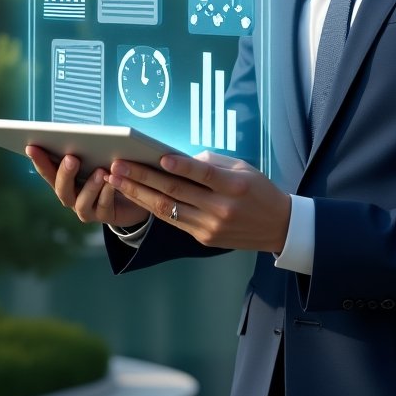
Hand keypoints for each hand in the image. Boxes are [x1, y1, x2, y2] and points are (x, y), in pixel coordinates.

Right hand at [26, 145, 151, 227]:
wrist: (136, 194)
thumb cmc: (112, 171)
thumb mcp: (100, 157)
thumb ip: (89, 150)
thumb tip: (81, 134)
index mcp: (67, 181)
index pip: (48, 171)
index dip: (39, 160)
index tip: (31, 146)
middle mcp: (72, 197)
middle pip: (62, 189)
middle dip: (65, 173)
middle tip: (71, 158)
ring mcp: (87, 209)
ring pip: (82, 202)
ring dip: (90, 186)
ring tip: (100, 171)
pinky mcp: (106, 216)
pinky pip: (104, 206)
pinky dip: (108, 193)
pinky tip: (112, 182)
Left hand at [106, 150, 291, 252]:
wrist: (278, 227)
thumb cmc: (260, 190)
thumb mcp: (243, 169)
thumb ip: (211, 164)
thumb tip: (177, 159)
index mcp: (234, 186)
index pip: (202, 174)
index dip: (180, 165)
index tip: (157, 156)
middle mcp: (221, 209)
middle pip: (175, 192)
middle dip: (142, 177)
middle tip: (118, 166)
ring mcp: (210, 226)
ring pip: (167, 209)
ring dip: (138, 194)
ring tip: (118, 180)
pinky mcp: (204, 239)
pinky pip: (174, 220)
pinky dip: (153, 207)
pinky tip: (137, 195)